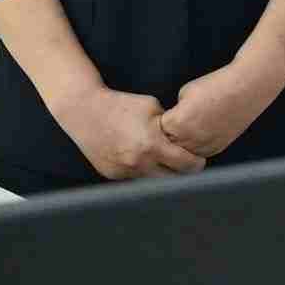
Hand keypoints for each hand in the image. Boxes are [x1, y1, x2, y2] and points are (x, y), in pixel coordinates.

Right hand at [71, 86, 203, 179]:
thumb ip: (169, 125)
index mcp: (152, 145)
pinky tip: (138, 155)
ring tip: (163, 158)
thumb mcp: (151, 107)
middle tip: (186, 162)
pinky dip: (140, 169)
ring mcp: (124, 172)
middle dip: (181, 171)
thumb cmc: (121, 104)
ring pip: (153, 180)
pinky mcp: (112, 175)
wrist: (84, 111)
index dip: (197, 163)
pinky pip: (134, 177)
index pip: (186, 165)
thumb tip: (186, 136)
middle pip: (172, 178)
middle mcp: (139, 163)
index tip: (199, 159)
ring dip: (160, 171)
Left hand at [157, 65, 263, 159]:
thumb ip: (175, 112)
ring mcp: (204, 146)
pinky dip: (199, 145)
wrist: (244, 88)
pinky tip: (203, 131)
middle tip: (176, 125)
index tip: (165, 117)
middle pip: (169, 146)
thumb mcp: (184, 94)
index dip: (161, 123)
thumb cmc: (215, 87)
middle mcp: (189, 139)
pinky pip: (200, 153)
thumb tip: (172, 122)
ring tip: (191, 127)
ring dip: (184, 144)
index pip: (158, 131)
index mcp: (176, 123)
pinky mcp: (217, 148)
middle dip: (170, 137)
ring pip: (185, 153)